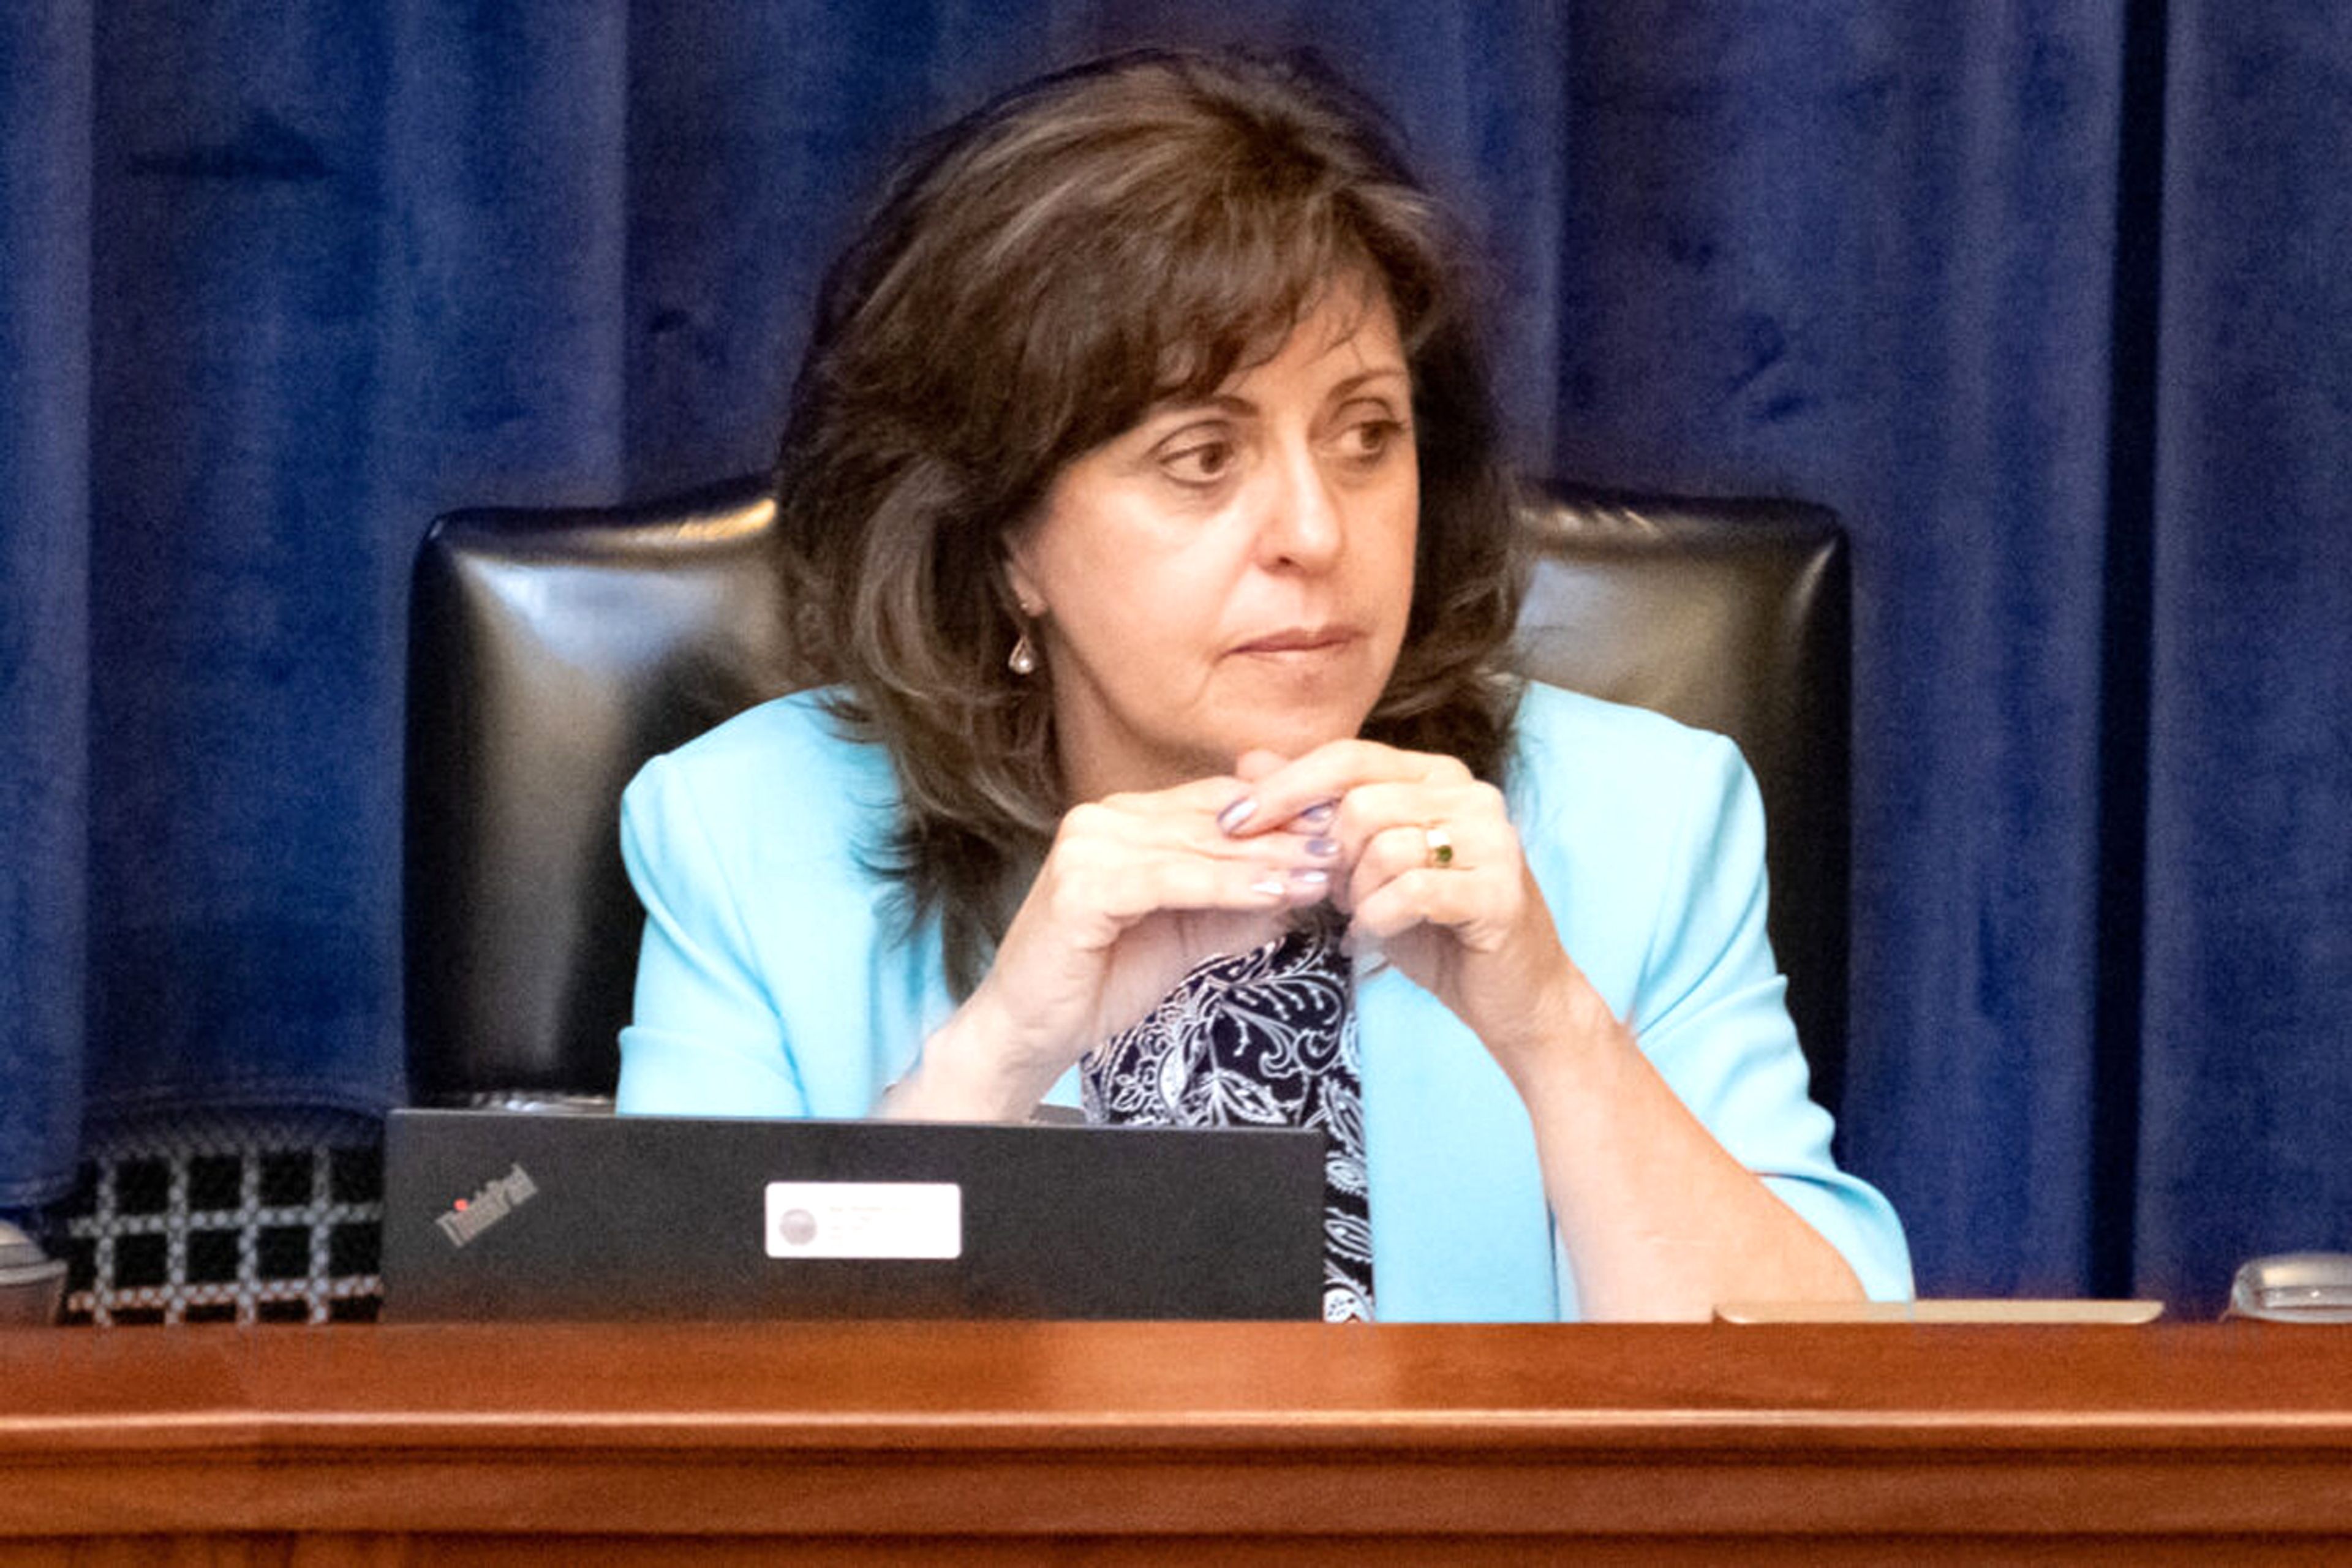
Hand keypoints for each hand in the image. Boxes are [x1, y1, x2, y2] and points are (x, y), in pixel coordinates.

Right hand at [894, 775, 1336, 1118]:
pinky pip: (1173, 879)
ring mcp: (1087, 846)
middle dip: (1287, 837)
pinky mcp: (1082, 884)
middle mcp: (1102, 817)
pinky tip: (1276, 896)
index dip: (1281, 815)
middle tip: (1348, 849)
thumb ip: (1234, 901)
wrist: (1032, 1029)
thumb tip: (1305, 881)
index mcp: (1123, 819)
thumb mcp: (1187, 933)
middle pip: (1213, 819)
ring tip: (1326, 874)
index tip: (1339, 831)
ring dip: (1269, 862)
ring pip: (1199, 846)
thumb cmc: (1103, 980)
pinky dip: (1229, 887)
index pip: (1217, 801)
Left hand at [1223, 741, 1618, 1084]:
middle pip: (1360, 802)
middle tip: (1332, 896)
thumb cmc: (1433, 929)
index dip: (1284, 787)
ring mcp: (1494, 839)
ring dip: (1355, 894)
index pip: (1347, 756)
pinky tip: (1373, 936)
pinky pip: (1409, 891)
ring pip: (1382, 846)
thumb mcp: (1361, 867)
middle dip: (1327, 858)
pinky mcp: (1500, 890)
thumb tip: (1248, 758)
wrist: (1513, 998)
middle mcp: (1472, 794)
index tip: (1230, 822)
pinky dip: (1377, 920)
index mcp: (1438, 777)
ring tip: (1360, 916)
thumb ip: (1313, 811)